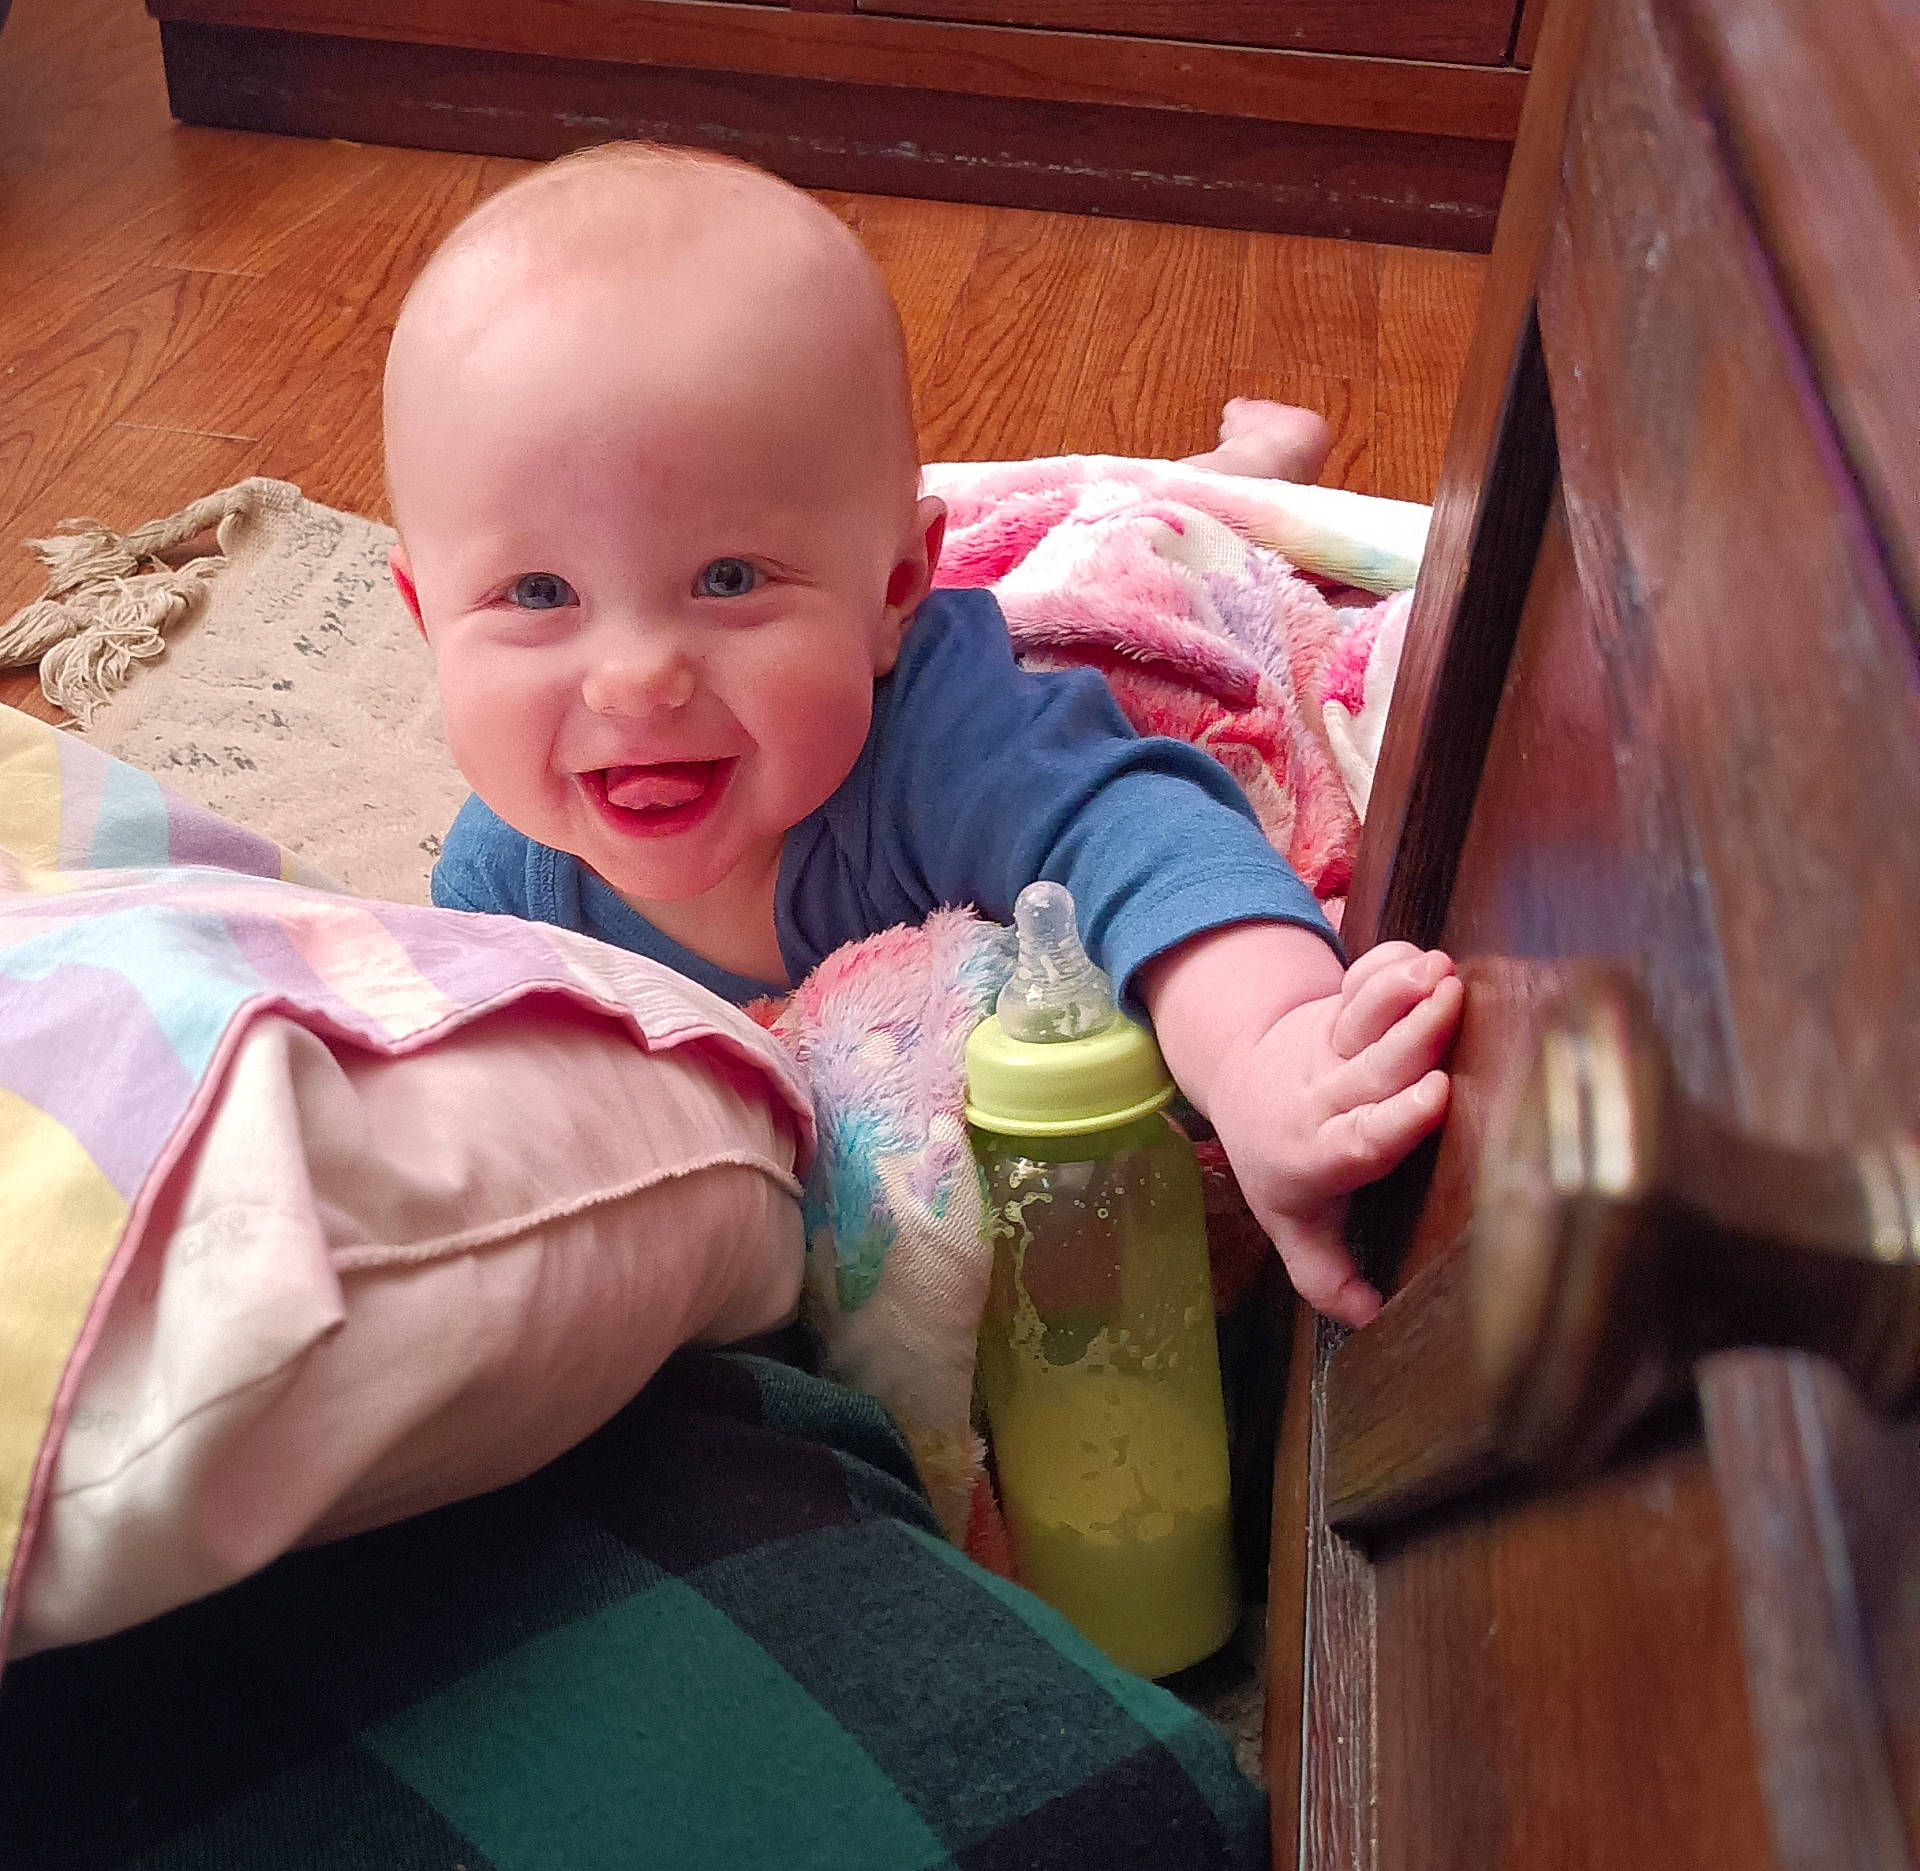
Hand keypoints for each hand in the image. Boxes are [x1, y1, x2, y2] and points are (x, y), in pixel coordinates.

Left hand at [1141, 928, 1461, 1326]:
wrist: (1240, 1086)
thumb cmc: (1284, 1165)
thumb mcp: (1296, 1225)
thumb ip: (1326, 1273)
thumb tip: (1368, 1318)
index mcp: (1320, 1154)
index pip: (1360, 1139)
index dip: (1397, 1118)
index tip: (1438, 1096)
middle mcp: (1326, 1096)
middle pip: (1371, 1066)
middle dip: (1412, 1036)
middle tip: (1449, 1004)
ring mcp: (1329, 1046)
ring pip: (1363, 1016)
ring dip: (1398, 989)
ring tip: (1437, 970)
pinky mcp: (1336, 1008)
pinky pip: (1360, 980)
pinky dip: (1388, 963)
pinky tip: (1419, 955)